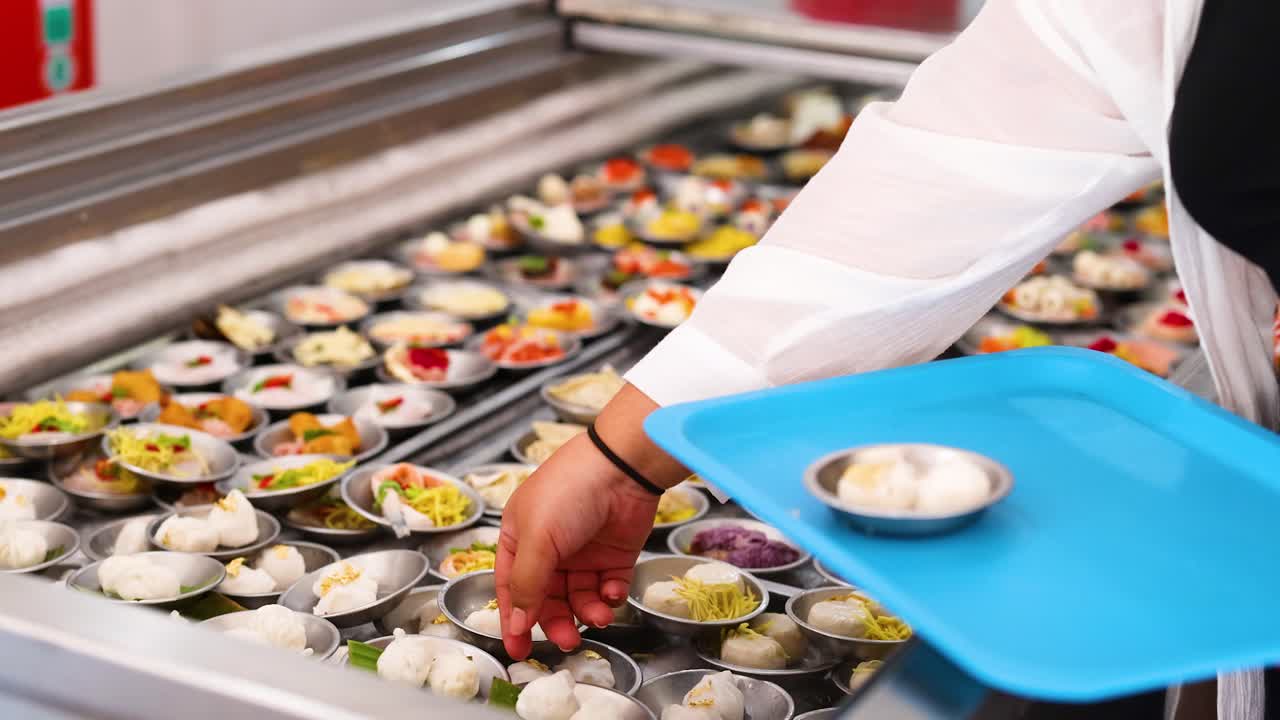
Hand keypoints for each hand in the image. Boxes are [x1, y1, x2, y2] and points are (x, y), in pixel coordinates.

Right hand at [495, 433, 659, 658]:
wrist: (622, 467)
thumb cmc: (569, 491)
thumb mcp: (537, 538)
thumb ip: (526, 584)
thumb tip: (516, 624)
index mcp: (520, 539)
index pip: (512, 589)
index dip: (514, 621)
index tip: (519, 650)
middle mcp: (550, 549)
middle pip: (548, 600)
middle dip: (557, 623)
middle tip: (569, 641)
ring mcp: (583, 553)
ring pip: (580, 599)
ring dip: (588, 612)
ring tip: (598, 615)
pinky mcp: (614, 555)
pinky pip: (608, 588)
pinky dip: (610, 596)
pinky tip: (612, 592)